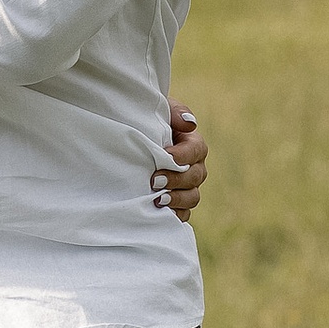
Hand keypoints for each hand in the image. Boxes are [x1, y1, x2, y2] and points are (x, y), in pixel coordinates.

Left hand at [153, 100, 208, 221]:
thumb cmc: (148, 123)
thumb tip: (190, 124)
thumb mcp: (160, 112)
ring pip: (192, 197)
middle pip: (195, 176)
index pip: (196, 150)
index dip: (182, 155)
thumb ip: (175, 113)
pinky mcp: (178, 203)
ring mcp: (187, 187)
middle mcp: (195, 167)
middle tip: (155, 180)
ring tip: (158, 200)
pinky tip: (160, 213)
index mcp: (193, 145)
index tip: (165, 156)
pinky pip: (183, 214)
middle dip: (176, 179)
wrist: (132, 144)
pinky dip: (174, 215)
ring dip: (177, 199)